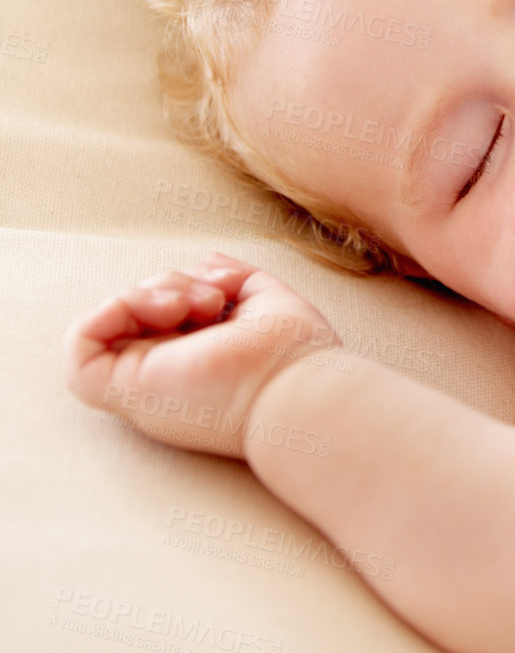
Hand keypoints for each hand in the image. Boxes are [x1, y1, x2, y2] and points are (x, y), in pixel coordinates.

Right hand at [64, 254, 340, 458]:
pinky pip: (81, 344)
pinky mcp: (124, 391)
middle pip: (138, 307)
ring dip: (152, 292)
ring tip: (199, 305)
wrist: (295, 389)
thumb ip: (231, 280)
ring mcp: (143, 385)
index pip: (163, 309)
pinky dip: (111, 310)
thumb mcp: (262, 300)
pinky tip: (162, 307)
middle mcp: (165, 375)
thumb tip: (204, 261)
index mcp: (195, 360)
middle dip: (173, 282)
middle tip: (214, 299)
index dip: (184, 284)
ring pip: (113, 318)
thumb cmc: (293, 359)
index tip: (224, 288)